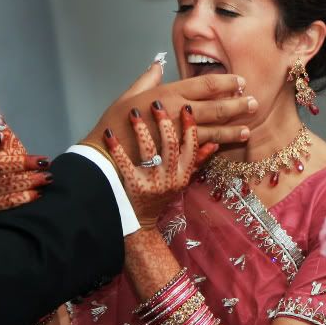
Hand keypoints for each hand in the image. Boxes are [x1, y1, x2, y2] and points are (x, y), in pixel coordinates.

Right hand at [0, 127, 52, 215]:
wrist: (15, 193)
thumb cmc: (10, 166)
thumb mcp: (8, 146)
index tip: (1, 137)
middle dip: (23, 164)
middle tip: (44, 163)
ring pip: (4, 184)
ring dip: (28, 181)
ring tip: (47, 178)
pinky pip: (6, 203)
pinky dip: (24, 198)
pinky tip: (38, 193)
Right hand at [83, 60, 255, 162]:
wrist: (105, 159)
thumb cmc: (114, 126)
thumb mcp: (127, 96)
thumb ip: (147, 79)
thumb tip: (158, 64)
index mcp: (168, 94)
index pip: (205, 84)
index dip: (226, 82)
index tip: (240, 81)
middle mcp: (177, 113)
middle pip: (215, 107)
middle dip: (237, 104)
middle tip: (254, 102)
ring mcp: (179, 136)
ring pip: (213, 130)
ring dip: (232, 128)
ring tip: (247, 127)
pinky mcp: (178, 156)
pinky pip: (203, 150)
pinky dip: (217, 147)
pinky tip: (228, 145)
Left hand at [104, 101, 217, 226]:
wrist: (142, 221)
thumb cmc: (163, 195)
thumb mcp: (184, 180)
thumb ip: (197, 160)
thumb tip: (215, 142)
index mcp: (183, 173)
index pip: (192, 146)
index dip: (190, 126)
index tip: (186, 106)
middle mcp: (170, 177)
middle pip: (170, 144)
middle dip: (164, 121)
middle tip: (156, 103)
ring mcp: (152, 182)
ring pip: (149, 151)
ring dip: (141, 129)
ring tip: (134, 112)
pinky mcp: (133, 186)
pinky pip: (125, 163)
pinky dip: (117, 148)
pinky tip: (110, 133)